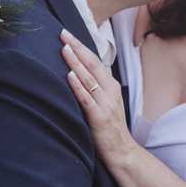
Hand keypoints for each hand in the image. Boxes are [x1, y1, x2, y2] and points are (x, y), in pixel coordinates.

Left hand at [60, 30, 134, 165]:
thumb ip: (95, 88)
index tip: (68, 35)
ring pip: (89, 79)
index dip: (81, 47)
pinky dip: (78, 86)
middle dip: (77, 48)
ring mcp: (106, 105)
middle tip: (63, 34)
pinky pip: (87, 99)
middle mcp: (110, 92)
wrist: (122, 152)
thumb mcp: (106, 104)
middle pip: (93, 65)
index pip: (95, 61)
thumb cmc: (110, 129)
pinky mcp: (99, 118)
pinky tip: (70, 76)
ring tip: (65, 49)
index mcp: (111, 87)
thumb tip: (76, 72)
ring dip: (76, 63)